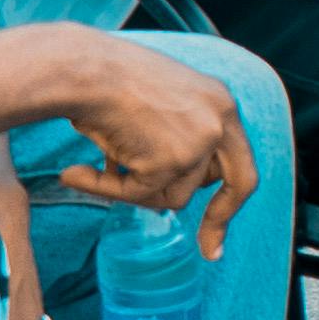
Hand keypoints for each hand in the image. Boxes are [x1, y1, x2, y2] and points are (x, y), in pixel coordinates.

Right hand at [48, 38, 262, 262]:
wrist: (81, 69)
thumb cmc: (106, 81)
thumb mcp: (157, 105)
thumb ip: (173, 141)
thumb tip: (166, 193)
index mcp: (220, 103)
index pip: (241, 157)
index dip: (233, 194)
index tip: (220, 225)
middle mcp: (219, 121)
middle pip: (235, 184)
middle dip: (220, 219)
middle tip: (210, 250)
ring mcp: (198, 141)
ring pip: (175, 197)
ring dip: (137, 190)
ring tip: (104, 166)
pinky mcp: (171, 160)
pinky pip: (138, 195)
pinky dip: (107, 189)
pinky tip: (76, 172)